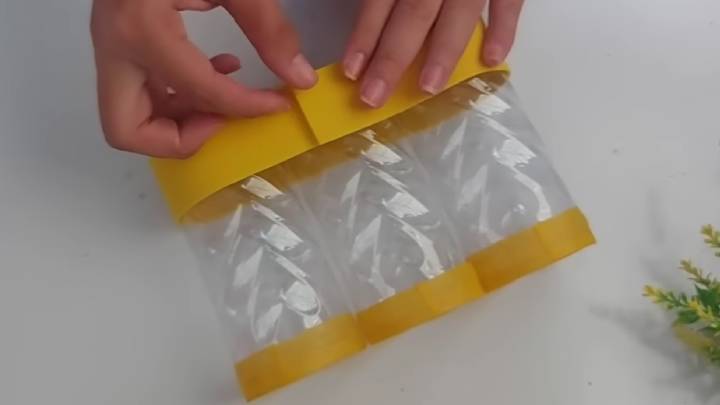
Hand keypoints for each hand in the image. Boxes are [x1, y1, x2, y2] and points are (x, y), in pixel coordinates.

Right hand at [91, 0, 315, 157]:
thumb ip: (270, 28)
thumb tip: (300, 78)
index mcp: (142, 27)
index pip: (200, 92)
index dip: (246, 108)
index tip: (278, 104)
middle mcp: (115, 45)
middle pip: (127, 130)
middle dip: (178, 139)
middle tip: (222, 123)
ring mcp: (111, 45)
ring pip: (128, 117)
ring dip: (178, 119)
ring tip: (226, 96)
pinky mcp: (119, 41)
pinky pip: (140, 90)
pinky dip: (176, 96)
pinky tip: (217, 70)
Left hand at [342, 0, 523, 106]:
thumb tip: (372, 8)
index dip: (365, 35)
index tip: (351, 71)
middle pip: (414, 13)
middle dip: (393, 58)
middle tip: (374, 96)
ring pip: (458, 13)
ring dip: (442, 52)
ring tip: (427, 88)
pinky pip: (510, 0)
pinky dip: (504, 28)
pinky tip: (490, 60)